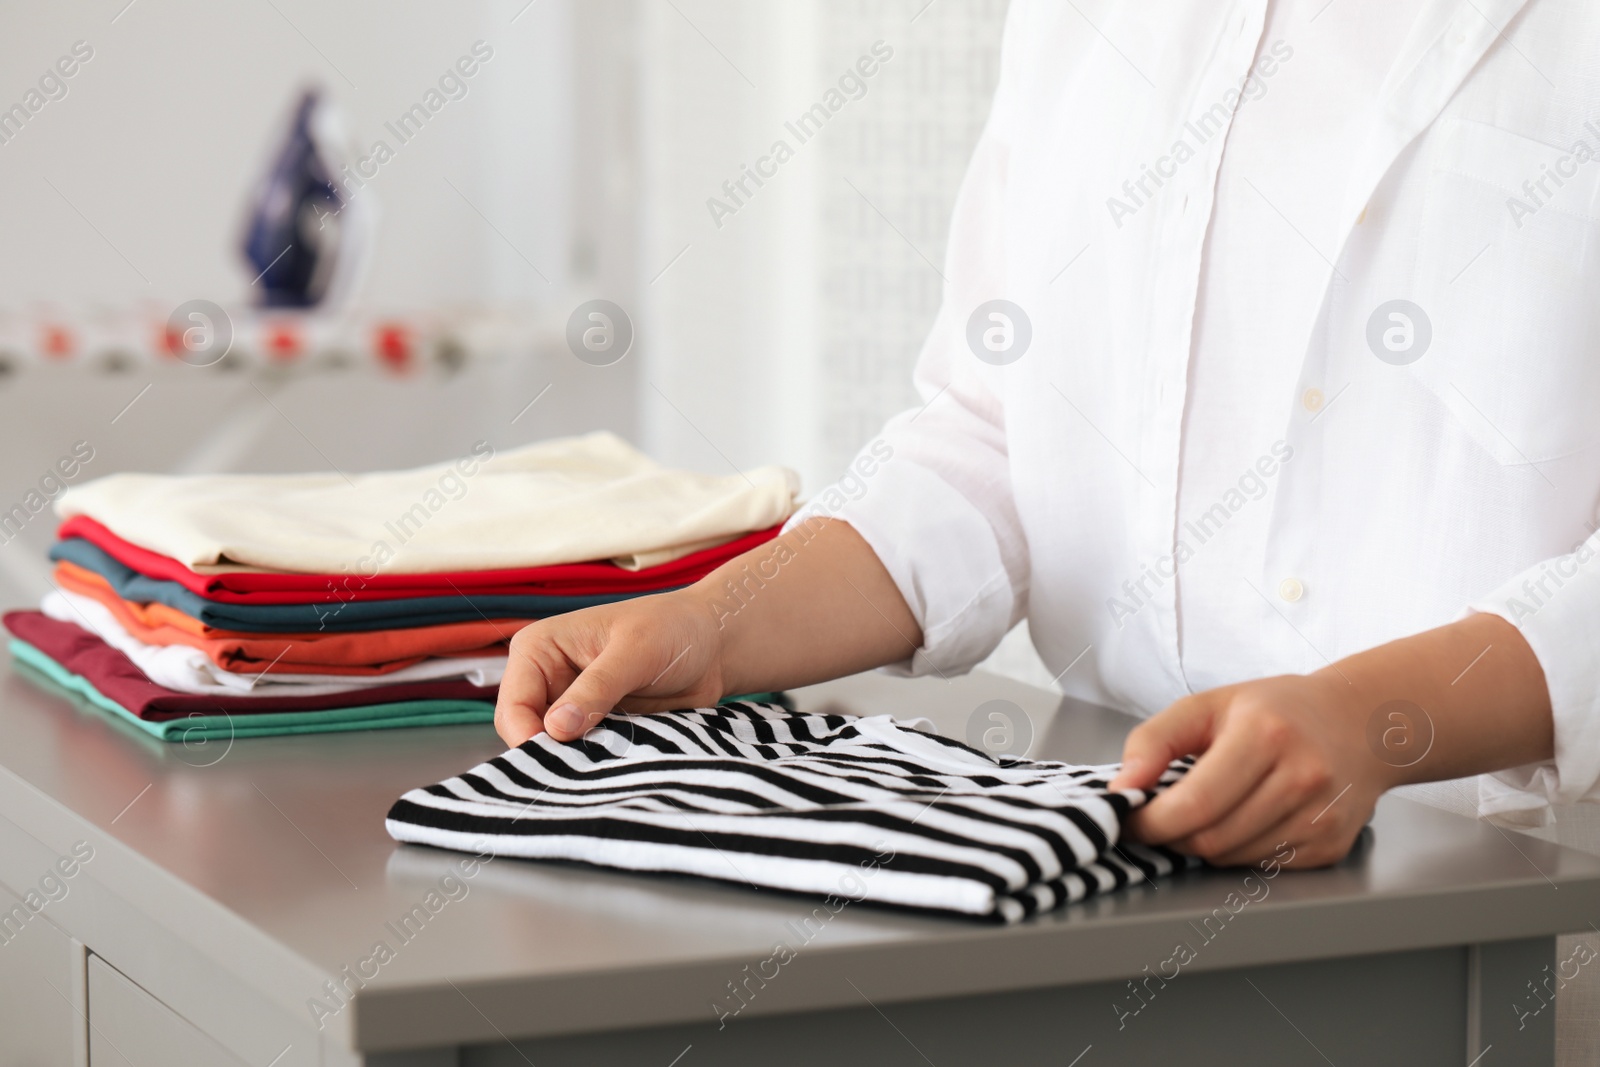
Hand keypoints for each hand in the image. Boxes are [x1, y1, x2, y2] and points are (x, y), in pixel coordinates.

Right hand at [494, 589, 724, 746]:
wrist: (713, 645)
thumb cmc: (673, 630)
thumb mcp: (636, 652)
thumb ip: (597, 688)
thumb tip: (556, 729)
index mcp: (539, 648)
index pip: (514, 704)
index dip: (528, 736)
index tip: (560, 759)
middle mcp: (546, 679)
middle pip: (527, 733)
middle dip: (553, 754)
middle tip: (588, 770)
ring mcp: (570, 706)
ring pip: (555, 750)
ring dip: (578, 763)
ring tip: (609, 765)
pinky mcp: (594, 728)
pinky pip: (584, 757)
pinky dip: (598, 765)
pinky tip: (619, 767)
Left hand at [1107, 673, 1390, 867]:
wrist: (1359, 723)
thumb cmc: (1275, 711)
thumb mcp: (1207, 705)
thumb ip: (1154, 741)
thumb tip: (1122, 788)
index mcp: (1266, 734)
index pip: (1196, 803)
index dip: (1151, 822)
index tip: (1127, 819)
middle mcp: (1302, 778)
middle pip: (1211, 838)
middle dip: (1170, 835)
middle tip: (1158, 817)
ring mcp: (1321, 817)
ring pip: (1232, 858)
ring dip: (1202, 844)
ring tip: (1205, 810)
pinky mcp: (1330, 845)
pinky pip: (1261, 866)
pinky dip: (1236, 851)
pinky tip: (1243, 818)